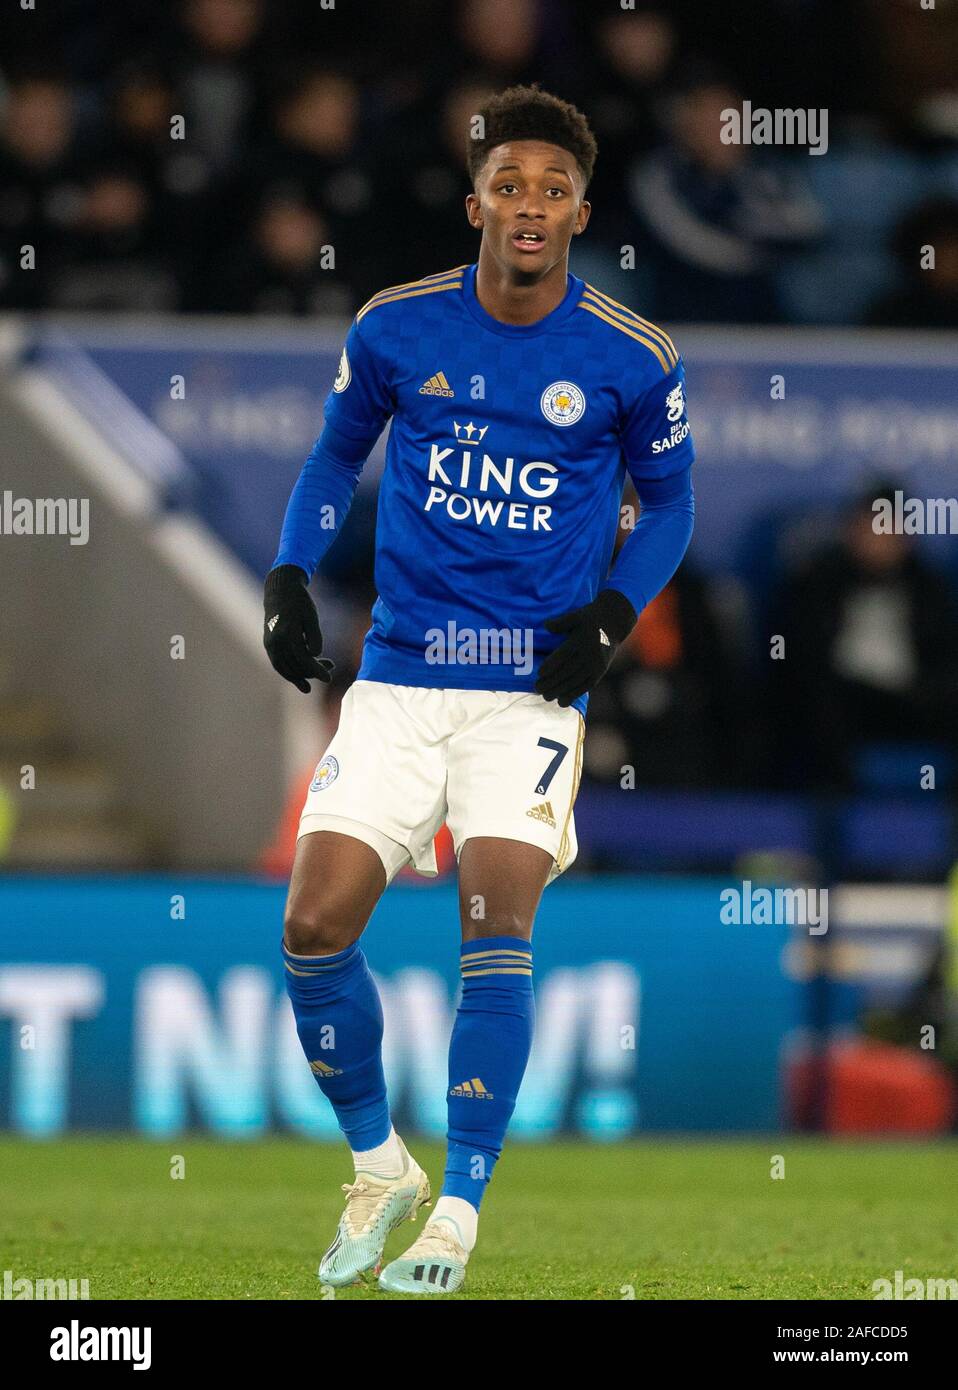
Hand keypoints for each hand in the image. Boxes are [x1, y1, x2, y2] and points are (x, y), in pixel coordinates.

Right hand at [263, 564, 334, 692]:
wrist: (279, 591)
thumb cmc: (299, 602)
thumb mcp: (311, 616)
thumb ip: (314, 636)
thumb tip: (315, 655)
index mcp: (286, 633)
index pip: (303, 659)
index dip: (316, 670)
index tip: (329, 678)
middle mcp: (275, 642)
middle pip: (295, 666)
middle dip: (313, 671)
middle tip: (331, 666)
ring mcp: (269, 645)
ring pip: (286, 669)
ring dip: (303, 674)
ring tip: (321, 672)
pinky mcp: (269, 645)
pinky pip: (279, 665)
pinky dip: (290, 673)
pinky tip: (302, 680)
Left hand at [534, 588, 636, 706]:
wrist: (615, 621)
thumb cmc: (590, 618)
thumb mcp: (576, 615)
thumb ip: (561, 622)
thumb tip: (546, 626)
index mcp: (581, 640)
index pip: (564, 655)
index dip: (551, 665)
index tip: (539, 673)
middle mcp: (590, 654)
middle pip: (568, 671)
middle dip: (552, 682)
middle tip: (537, 688)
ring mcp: (596, 664)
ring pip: (576, 681)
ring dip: (560, 691)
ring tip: (546, 697)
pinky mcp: (601, 671)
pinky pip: (587, 686)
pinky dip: (574, 694)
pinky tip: (562, 702)